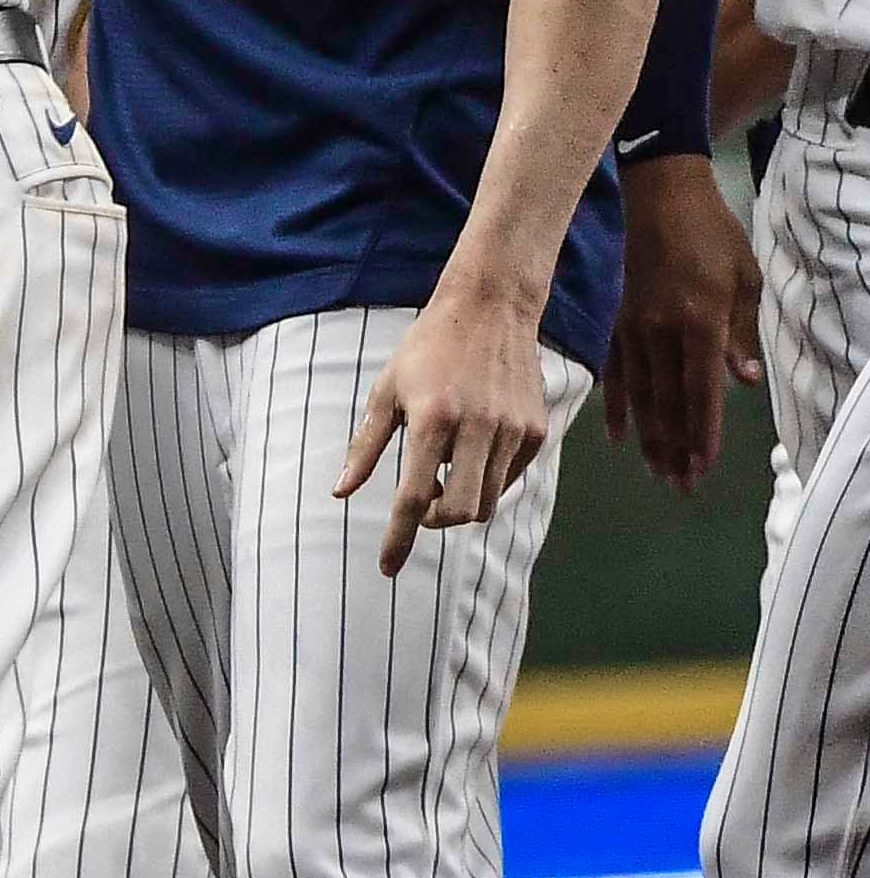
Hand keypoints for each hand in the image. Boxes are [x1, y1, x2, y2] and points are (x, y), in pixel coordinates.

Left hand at [340, 291, 565, 576]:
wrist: (489, 309)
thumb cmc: (426, 350)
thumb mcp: (385, 392)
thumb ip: (365, 447)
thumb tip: (340, 493)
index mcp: (432, 420)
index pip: (412, 497)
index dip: (398, 538)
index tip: (386, 567)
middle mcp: (478, 429)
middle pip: (459, 512)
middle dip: (434, 521)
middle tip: (418, 505)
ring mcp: (513, 431)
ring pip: (487, 501)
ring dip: (459, 499)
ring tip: (443, 464)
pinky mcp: (537, 430)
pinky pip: (509, 478)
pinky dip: (485, 479)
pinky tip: (472, 448)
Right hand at [603, 153, 752, 496]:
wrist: (659, 196)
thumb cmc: (712, 234)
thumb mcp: (744, 280)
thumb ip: (741, 333)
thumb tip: (741, 381)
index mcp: (698, 324)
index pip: (701, 393)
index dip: (703, 434)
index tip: (703, 468)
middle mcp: (661, 333)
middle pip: (668, 403)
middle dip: (675, 448)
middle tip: (680, 486)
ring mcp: (633, 329)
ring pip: (640, 395)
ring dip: (649, 437)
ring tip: (656, 471)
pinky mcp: (617, 321)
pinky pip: (615, 372)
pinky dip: (617, 406)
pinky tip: (619, 435)